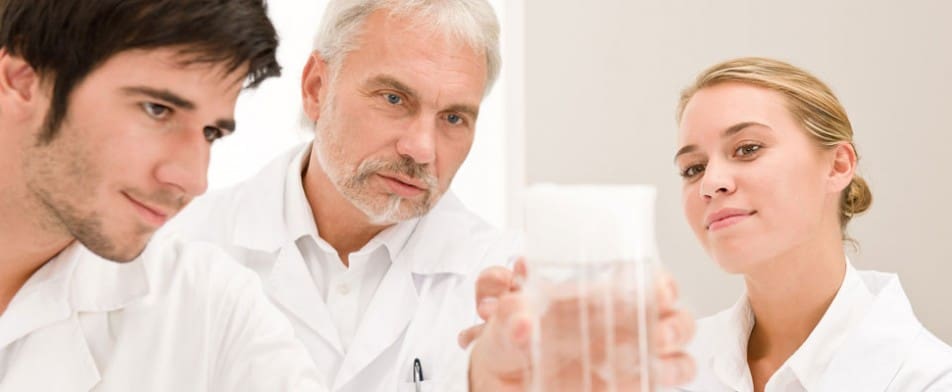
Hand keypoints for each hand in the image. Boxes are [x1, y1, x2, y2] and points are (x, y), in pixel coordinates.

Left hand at [463, 260, 695, 390]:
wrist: (502, 384)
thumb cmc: (506, 343)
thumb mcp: (500, 323)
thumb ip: (508, 315)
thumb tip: (521, 322)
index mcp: (596, 296)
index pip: (645, 279)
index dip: (662, 283)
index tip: (660, 291)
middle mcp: (619, 323)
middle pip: (673, 314)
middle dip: (676, 322)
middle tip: (659, 331)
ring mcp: (627, 356)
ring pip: (677, 349)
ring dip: (678, 352)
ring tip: (657, 353)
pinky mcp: (628, 383)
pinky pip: (660, 378)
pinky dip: (667, 376)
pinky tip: (649, 377)